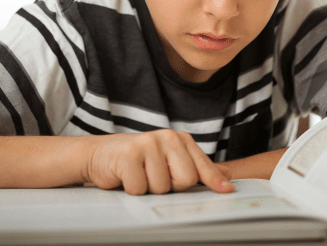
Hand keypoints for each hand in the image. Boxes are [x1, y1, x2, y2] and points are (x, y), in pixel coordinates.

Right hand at [85, 129, 234, 194]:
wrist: (99, 155)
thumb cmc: (136, 160)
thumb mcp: (168, 160)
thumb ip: (196, 167)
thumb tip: (226, 174)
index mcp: (179, 139)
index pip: (201, 164)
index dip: (214, 180)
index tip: (227, 190)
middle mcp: (166, 137)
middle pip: (186, 179)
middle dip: (171, 186)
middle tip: (155, 176)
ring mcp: (148, 143)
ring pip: (162, 187)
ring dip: (149, 189)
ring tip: (139, 175)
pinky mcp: (129, 154)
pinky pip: (140, 188)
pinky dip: (132, 189)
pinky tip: (126, 176)